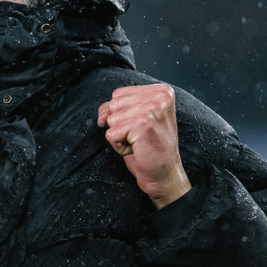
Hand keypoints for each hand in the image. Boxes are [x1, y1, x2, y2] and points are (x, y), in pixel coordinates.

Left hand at [97, 84, 190, 208]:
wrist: (165, 174)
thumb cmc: (152, 149)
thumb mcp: (135, 120)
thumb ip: (117, 109)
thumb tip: (102, 115)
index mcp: (162, 91)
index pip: (118, 94)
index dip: (123, 115)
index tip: (143, 127)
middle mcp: (160, 96)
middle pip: (113, 104)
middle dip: (121, 124)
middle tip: (141, 136)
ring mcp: (152, 109)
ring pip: (111, 119)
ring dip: (120, 136)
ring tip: (140, 142)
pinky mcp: (141, 124)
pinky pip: (111, 134)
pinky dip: (119, 146)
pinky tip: (137, 149)